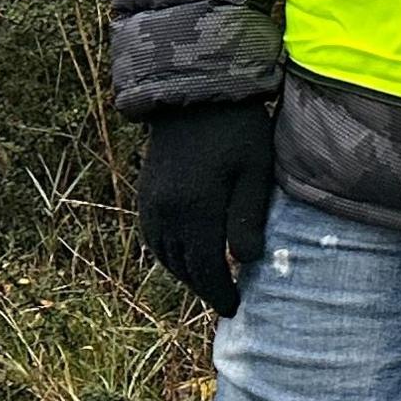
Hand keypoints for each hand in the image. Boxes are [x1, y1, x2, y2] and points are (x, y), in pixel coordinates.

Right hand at [137, 99, 273, 314]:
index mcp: (195, 212)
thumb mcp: (254, 170)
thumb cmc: (236, 128)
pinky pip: (153, 236)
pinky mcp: (146, 192)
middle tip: (224, 299)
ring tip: (208, 281)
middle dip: (204, 287)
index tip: (235, 308)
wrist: (194, 91)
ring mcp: (151, 203)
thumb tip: (246, 263)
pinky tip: (184, 253)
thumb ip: (248, 217)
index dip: (220, 293)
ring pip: (165, 255)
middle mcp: (166, 214)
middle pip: (183, 267)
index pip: (206, 269)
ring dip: (185, 272)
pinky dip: (168, 253)